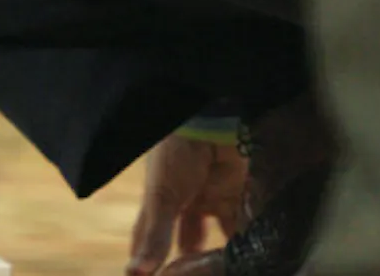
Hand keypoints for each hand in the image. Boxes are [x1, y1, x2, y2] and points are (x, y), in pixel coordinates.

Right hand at [126, 133, 246, 275]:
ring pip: (214, 233)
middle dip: (186, 258)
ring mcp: (213, 197)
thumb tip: (134, 274)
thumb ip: (155, 237)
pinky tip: (245, 258)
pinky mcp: (238, 194)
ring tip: (217, 271)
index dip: (145, 254)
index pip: (148, 233)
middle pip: (184, 236)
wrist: (211, 119)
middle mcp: (186, 200)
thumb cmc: (176, 152)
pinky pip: (241, 223)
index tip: (141, 275)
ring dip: (216, 253)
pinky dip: (243, 240)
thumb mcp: (162, 198)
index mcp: (160, 198)